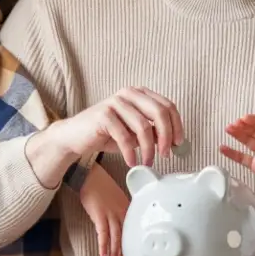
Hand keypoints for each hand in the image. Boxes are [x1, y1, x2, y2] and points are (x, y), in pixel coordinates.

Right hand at [50, 86, 183, 167]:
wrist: (75, 137)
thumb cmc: (107, 134)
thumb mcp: (135, 133)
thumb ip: (153, 132)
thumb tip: (174, 142)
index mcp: (140, 93)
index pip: (168, 106)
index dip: (177, 125)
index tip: (179, 144)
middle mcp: (129, 93)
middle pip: (159, 112)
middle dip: (166, 136)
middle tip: (166, 154)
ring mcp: (115, 102)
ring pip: (143, 126)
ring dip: (149, 149)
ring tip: (147, 162)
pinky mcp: (103, 114)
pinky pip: (125, 136)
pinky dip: (131, 152)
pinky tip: (132, 162)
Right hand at [80, 164, 128, 255]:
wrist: (90, 175)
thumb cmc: (100, 185)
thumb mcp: (115, 197)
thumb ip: (119, 209)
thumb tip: (117, 222)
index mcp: (126, 207)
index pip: (130, 229)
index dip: (129, 244)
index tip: (129, 255)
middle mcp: (121, 211)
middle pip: (124, 235)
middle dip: (123, 252)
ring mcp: (110, 213)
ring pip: (115, 237)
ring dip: (114, 252)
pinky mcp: (99, 215)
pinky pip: (103, 233)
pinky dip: (103, 245)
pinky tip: (103, 254)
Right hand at [222, 115, 254, 204]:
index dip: (254, 120)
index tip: (245, 118)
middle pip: (253, 131)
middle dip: (244, 125)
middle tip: (235, 123)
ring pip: (246, 140)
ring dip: (237, 134)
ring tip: (228, 128)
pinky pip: (241, 157)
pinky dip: (232, 153)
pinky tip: (223, 147)